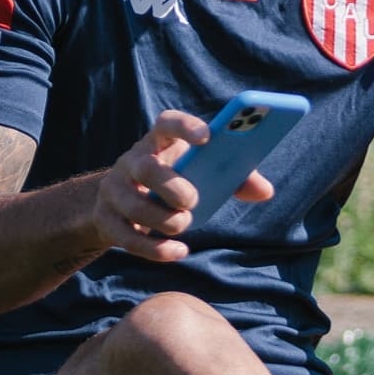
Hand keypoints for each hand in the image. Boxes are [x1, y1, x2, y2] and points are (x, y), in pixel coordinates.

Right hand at [93, 110, 273, 261]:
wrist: (119, 204)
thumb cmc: (172, 182)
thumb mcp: (198, 173)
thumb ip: (234, 178)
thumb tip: (266, 191)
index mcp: (158, 142)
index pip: (166, 123)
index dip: (186, 127)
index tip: (207, 137)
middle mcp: (131, 162)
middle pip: (146, 168)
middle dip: (172, 186)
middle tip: (193, 201)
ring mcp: (115, 191)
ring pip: (136, 207)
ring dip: (165, 221)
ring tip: (183, 224)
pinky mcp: (107, 222)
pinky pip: (129, 239)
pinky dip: (157, 250)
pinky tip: (179, 252)